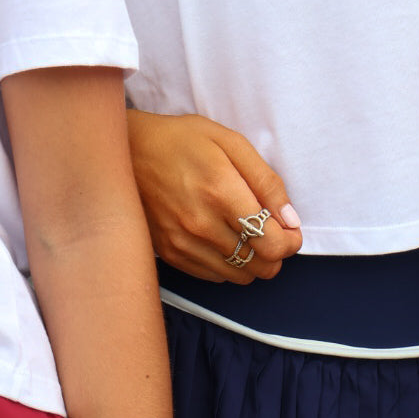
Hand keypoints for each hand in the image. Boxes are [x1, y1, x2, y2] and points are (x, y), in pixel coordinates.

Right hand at [127, 110, 302, 283]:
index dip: (292, 242)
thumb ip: (266, 181)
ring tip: (246, 234)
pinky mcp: (170, 253)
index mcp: (221, 192)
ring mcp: (183, 243)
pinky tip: (223, 239)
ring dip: (253, 261)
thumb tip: (290, 219)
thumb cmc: (181, 140)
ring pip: (240, 276)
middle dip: (276, 252)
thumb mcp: (230, 142)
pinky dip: (228, 264)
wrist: (127, 152)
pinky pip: (215, 276)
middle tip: (271, 231)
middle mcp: (201, 224)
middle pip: (261, 266)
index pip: (273, 243)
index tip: (291, 230)